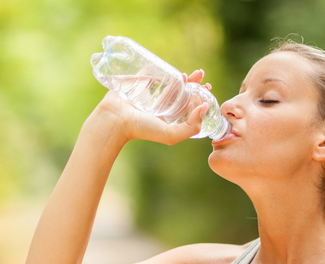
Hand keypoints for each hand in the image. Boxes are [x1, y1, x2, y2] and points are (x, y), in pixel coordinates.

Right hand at [88, 69, 209, 145]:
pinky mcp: (139, 81)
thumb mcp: (172, 135)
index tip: (208, 87)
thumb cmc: (143, 130)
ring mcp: (150, 92)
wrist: (116, 120)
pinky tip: (170, 67)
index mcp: (169, 116)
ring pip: (169, 80)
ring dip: (179, 75)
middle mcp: (161, 104)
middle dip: (193, 82)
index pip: (188, 103)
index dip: (199, 95)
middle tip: (201, 75)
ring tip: (188, 74)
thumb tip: (205, 107)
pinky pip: (151, 71)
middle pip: (181, 89)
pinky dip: (160, 67)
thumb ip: (191, 126)